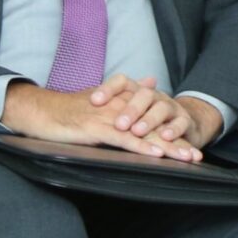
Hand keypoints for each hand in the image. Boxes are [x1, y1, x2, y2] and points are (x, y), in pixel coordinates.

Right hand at [0, 75, 209, 160]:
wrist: (42, 111)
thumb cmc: (70, 109)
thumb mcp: (102, 97)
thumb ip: (128, 91)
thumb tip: (151, 79)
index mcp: (124, 100)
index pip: (153, 119)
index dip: (173, 133)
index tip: (192, 146)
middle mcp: (121, 106)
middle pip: (154, 125)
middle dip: (176, 141)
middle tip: (196, 155)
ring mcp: (110, 116)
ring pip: (144, 132)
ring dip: (166, 146)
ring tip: (185, 157)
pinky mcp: (97, 128)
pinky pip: (123, 138)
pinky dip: (140, 146)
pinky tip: (155, 153)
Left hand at [92, 75, 220, 157]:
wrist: (184, 123)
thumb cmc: (149, 118)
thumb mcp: (128, 110)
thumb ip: (110, 106)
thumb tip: (85, 100)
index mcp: (138, 92)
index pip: (123, 82)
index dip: (108, 89)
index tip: (93, 100)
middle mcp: (155, 96)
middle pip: (144, 95)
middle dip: (131, 109)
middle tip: (119, 124)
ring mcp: (171, 108)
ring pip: (162, 108)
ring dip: (149, 120)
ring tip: (138, 131)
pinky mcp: (185, 121)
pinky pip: (181, 123)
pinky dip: (173, 130)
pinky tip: (165, 137)